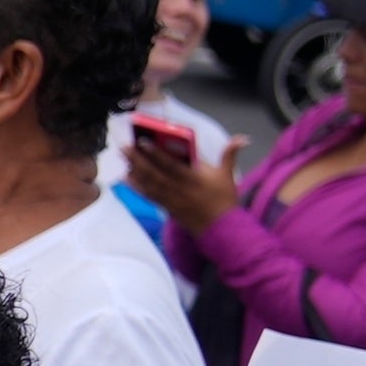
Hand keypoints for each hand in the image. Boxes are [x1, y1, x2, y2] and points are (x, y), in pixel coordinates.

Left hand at [125, 114, 236, 228]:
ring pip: (149, 183)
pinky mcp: (167, 207)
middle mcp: (179, 189)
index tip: (142, 141)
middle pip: (154, 173)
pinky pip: (149, 196)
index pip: (170, 164)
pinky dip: (137, 186)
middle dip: (137, 160)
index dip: (156, 153)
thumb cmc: (224, 199)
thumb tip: (243, 138)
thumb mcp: (228, 175)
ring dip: (134, 170)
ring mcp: (171, 199)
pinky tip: (127, 178)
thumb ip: (230, 154)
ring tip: (123, 158)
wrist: (220, 227)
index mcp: (193, 179)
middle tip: (123, 147)